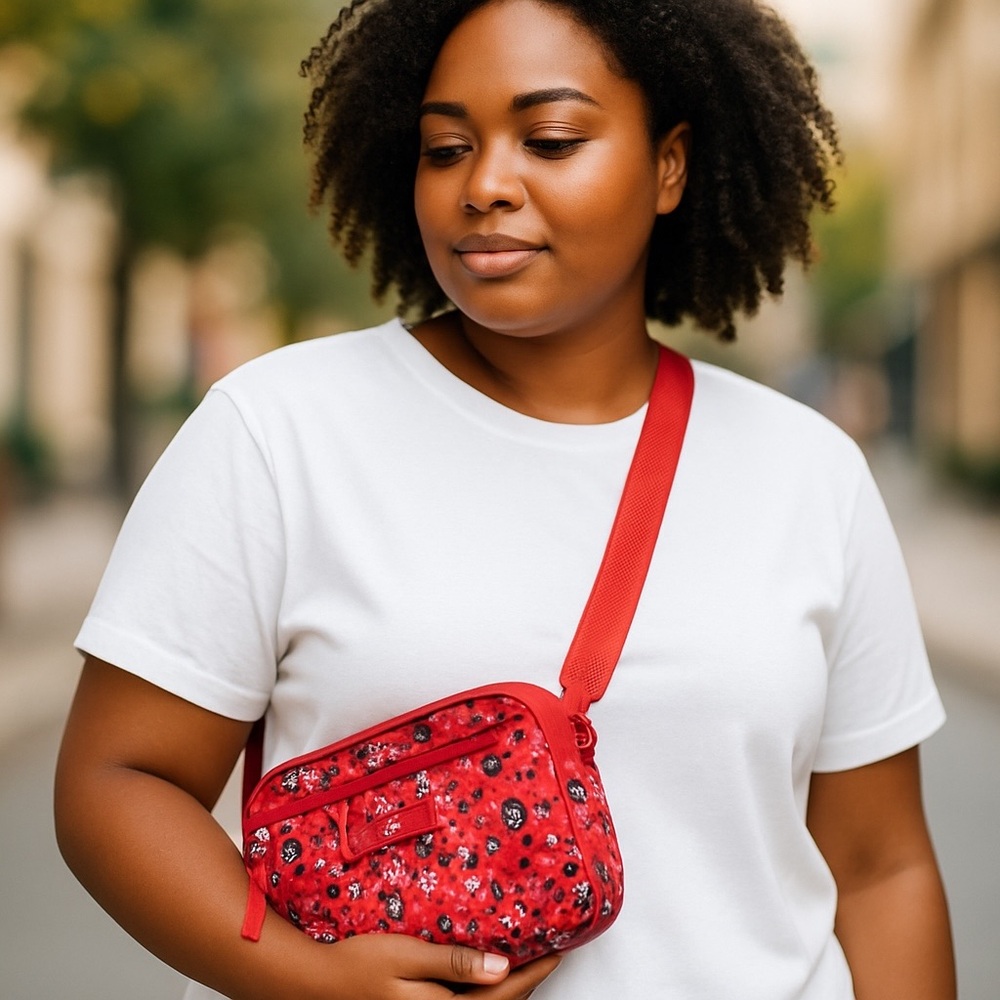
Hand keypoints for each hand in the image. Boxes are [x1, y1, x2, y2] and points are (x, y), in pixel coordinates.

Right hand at [298, 933, 560, 999]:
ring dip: (505, 994)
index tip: (557, 952)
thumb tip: (502, 967)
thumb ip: (455, 964)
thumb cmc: (357, 965)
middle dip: (525, 985)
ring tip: (522, 966)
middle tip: (546, 956)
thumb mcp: (407, 956)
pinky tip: (482, 980)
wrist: (315, 986)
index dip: (533, 973)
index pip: (503, 996)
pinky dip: (482, 998)